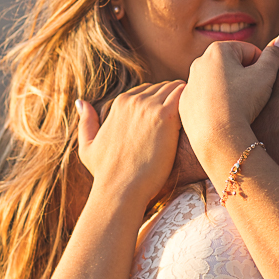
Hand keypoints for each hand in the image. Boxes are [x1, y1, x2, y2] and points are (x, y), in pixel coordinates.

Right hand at [75, 81, 184, 208]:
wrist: (119, 190)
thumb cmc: (106, 174)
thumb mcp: (88, 146)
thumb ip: (86, 122)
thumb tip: (81, 101)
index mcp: (119, 103)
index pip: (149, 90)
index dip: (161, 103)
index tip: (170, 120)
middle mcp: (133, 100)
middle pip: (164, 88)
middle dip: (175, 100)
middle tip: (187, 118)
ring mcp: (149, 107)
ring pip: (176, 88)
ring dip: (187, 100)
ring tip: (196, 118)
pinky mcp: (164, 116)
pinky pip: (184, 95)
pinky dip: (193, 101)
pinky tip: (198, 118)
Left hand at [178, 36, 278, 168]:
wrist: (219, 137)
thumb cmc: (243, 102)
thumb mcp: (266, 75)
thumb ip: (274, 54)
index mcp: (218, 50)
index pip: (249, 52)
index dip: (262, 68)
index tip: (262, 84)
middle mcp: (199, 62)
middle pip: (232, 66)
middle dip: (244, 77)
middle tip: (251, 97)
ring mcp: (189, 84)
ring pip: (218, 83)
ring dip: (230, 90)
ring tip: (238, 107)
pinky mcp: (185, 104)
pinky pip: (205, 100)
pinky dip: (215, 105)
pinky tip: (224, 116)